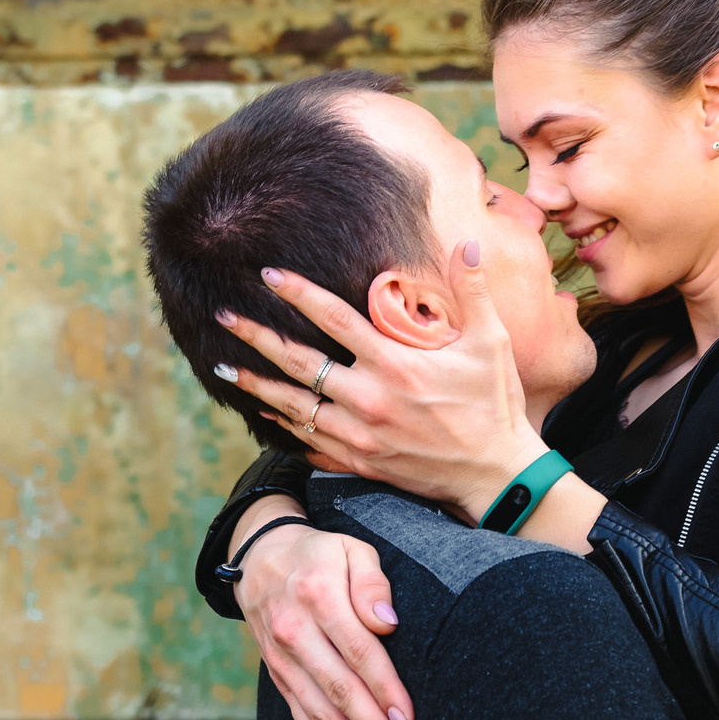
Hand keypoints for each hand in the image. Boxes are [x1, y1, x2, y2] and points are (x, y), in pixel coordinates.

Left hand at [214, 242, 539, 522]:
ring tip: (222, 367)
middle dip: (257, 337)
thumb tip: (468, 243)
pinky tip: (264, 412)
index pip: (335, 320)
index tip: (269, 275)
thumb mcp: (491, 344)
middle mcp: (370, 399)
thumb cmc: (494, 406)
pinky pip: (309, 441)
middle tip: (223, 317)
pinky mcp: (361, 462)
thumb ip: (474, 292)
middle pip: (300, 362)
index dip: (299, 293)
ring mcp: (361, 434)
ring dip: (257, 384)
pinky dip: (283, 426)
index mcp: (396, 364)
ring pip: (294, 406)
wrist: (496, 476)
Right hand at [233, 508, 418, 719]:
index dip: (383, 687)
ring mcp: (284, 663)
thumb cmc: (321, 555)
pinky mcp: (281, 682)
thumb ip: (371, 581)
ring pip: (320, 718)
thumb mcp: (351, 549)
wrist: (258, 560)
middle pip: (339, 692)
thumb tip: (387, 622)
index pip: (357, 650)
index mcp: (317, 597)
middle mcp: (295, 635)